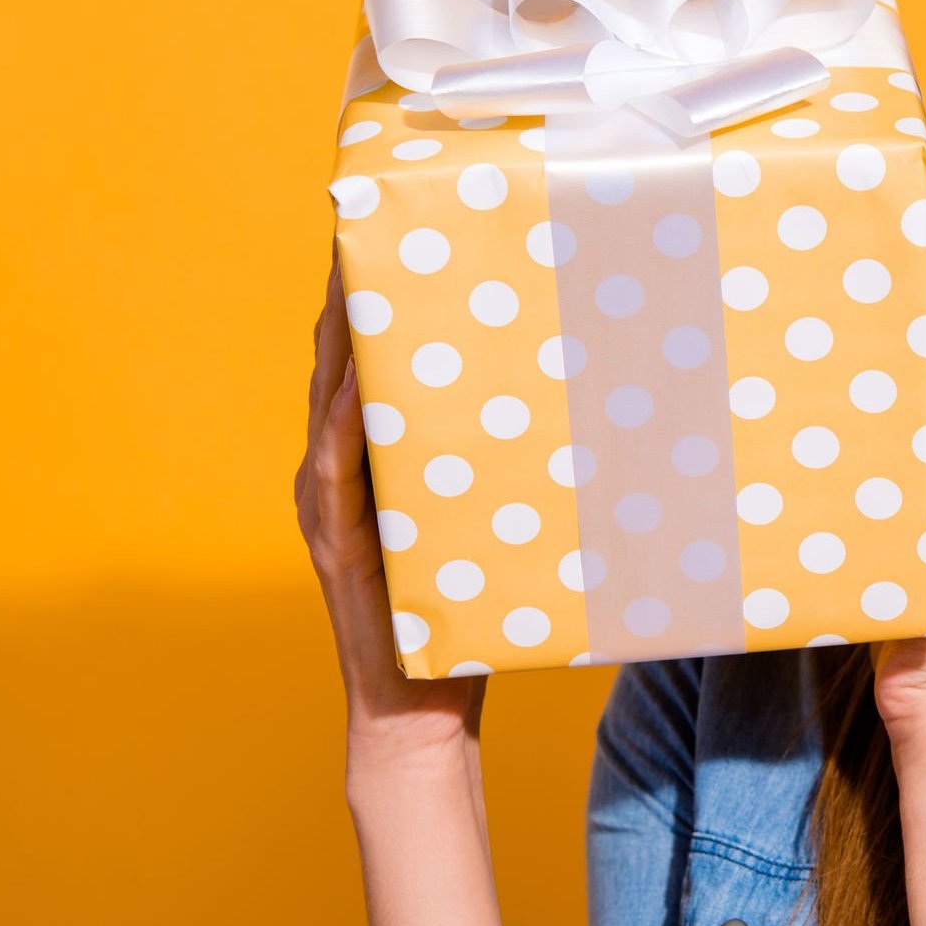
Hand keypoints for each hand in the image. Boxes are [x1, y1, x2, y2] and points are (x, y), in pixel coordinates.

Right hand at [297, 242, 485, 773]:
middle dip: (357, 284)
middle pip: (341, 354)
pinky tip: (361, 377)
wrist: (424, 710)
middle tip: (381, 215)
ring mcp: (329, 499)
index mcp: (370, 450)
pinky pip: (338, 465)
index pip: (370, 350)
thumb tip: (597, 400)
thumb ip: (514, 459)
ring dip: (346, 332)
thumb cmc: (470, 609)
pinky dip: (347, 418)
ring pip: (330, 395)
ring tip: (361, 267)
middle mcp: (337, 464)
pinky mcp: (337, 539)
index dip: (378, 285)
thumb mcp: (494, 513)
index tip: (404, 220)